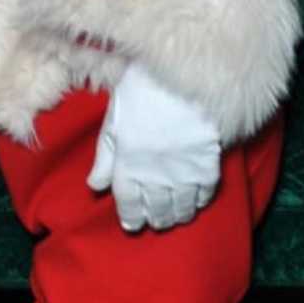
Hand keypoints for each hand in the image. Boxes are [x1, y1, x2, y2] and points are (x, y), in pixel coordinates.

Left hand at [87, 61, 220, 232]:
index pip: (128, 203)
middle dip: (154, 219)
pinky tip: (196, 201)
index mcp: (129, 164)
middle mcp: (156, 176)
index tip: (132, 225)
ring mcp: (184, 173)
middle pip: (156, 209)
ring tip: (173, 218)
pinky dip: (199, 202)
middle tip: (154, 222)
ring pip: (181, 208)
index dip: (130, 217)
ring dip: (176, 216)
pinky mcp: (208, 166)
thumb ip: (105, 156)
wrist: (182, 77)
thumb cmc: (142, 91)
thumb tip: (94, 186)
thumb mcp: (114, 120)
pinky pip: (204, 194)